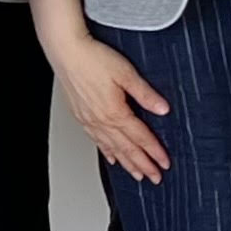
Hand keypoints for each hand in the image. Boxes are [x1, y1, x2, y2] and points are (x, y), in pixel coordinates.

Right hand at [46, 35, 172, 182]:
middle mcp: (101, 121)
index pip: (140, 138)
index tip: (164, 164)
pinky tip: (111, 158)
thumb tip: (163, 109)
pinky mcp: (81, 116)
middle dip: (142, 165)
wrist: (66, 52)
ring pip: (112, 148)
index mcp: (115, 112)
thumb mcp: (126, 73)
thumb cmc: (93, 58)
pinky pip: (96, 141)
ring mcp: (89, 120)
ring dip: (126, 163)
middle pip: (127, 149)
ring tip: (137, 175)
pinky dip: (106, 152)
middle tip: (155, 178)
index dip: (154, 152)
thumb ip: (145, 94)